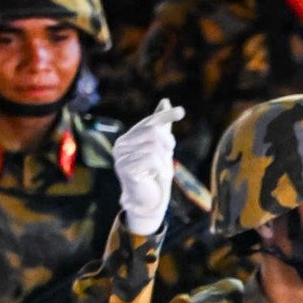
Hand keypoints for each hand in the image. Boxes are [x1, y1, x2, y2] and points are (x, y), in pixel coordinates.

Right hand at [115, 99, 184, 235]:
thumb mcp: (160, 148)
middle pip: (153, 132)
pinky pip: (152, 159)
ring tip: (161, 170)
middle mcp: (120, 146)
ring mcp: (121, 158)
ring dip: (164, 160)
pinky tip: (157, 176)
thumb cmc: (153, 174)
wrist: (148, 201)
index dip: (165, 117)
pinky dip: (161, 168)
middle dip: (167, 143)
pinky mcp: (126, 169)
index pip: (149, 122)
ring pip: (155, 146)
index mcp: (127, 139)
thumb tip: (165, 101)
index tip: (181, 112)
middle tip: (169, 154)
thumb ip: (160, 126)